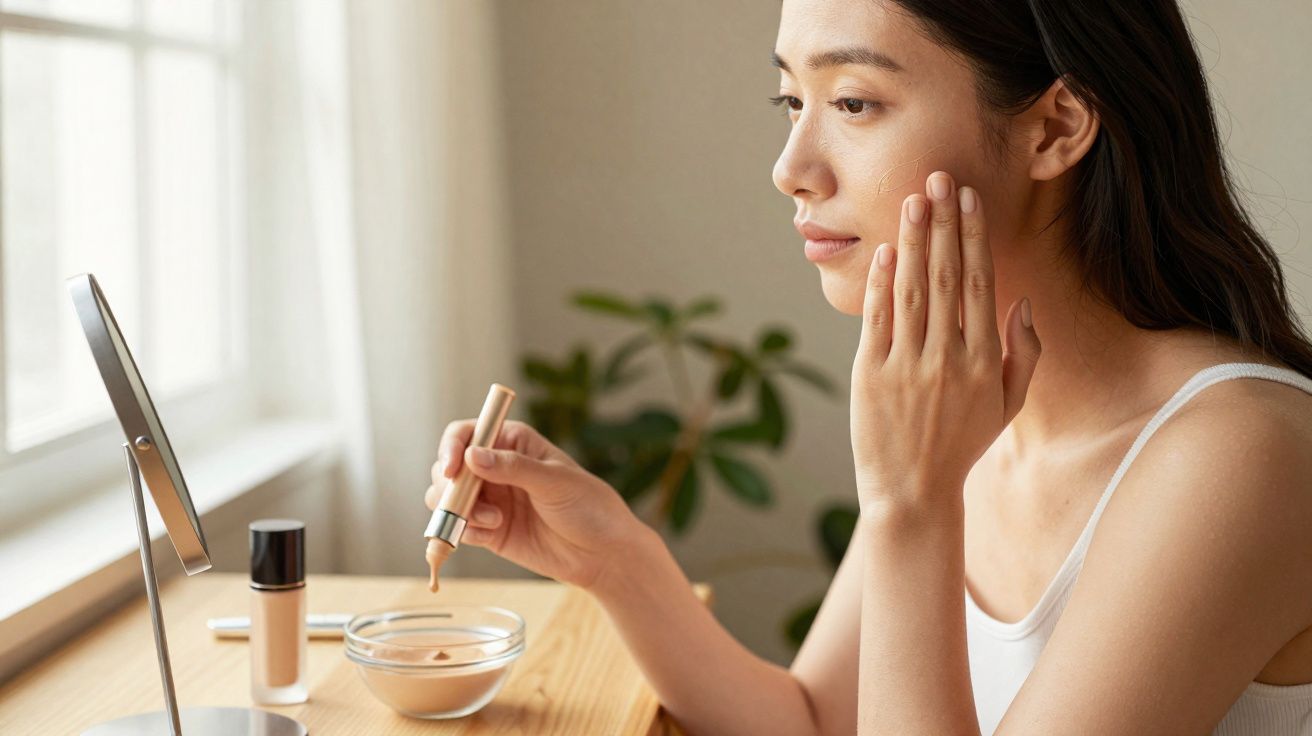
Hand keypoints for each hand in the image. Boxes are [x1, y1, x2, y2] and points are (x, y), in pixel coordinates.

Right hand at [427, 419, 651, 590]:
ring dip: (458, 510)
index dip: (451, 447)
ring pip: (447, 499)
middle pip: (448, 467)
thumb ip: (513, 468)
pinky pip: (461, 527)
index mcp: (513, 442)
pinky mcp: (489, 531)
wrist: (602, 554)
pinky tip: (492, 534)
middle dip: (449, 484)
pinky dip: (467, 531)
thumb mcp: (554, 481)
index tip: (451, 467)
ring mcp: (491, 500)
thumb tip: (472, 455)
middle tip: (466, 502)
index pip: (467, 433)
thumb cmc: (588, 506)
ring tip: (493, 521)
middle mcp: (496, 468)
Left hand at [850, 172, 1040, 511]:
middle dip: (944, 222)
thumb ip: (1023, 354)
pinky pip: (878, 320)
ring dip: (913, 240)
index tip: (969, 199)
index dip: (973, 237)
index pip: (979, 283)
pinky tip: (885, 251)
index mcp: (985, 361)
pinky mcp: (870, 375)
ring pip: (913, 290)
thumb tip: (1020, 302)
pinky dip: (881, 283)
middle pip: (946, 276)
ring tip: (913, 199)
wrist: (912, 491)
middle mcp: (948, 358)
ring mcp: (908, 365)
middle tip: (940, 177)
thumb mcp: (1007, 406)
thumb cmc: (961, 445)